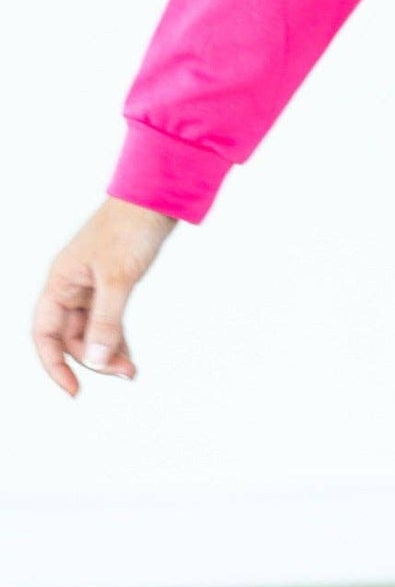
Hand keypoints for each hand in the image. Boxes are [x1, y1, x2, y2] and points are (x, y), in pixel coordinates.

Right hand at [32, 196, 179, 395]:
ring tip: (130, 370)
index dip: (54, 364)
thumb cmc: (130, 226)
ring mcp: (92, 283)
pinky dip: (117, 335)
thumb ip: (106, 322)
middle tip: (122, 373)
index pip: (45, 333)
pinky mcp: (113, 281)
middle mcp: (72, 284)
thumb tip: (95, 361)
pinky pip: (107, 318)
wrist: (157, 197)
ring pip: (90, 329)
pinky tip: (129, 353)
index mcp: (61, 281)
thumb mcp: (118, 279)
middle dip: (92, 359)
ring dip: (107, 351)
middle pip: (70, 336)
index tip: (74, 389)